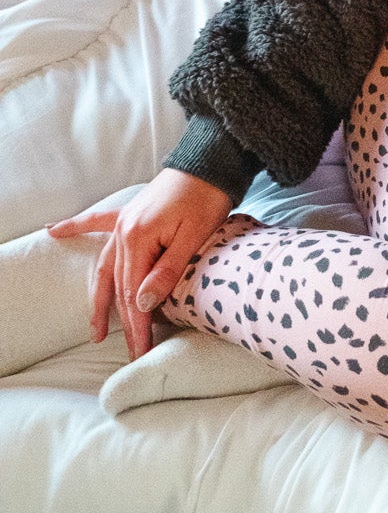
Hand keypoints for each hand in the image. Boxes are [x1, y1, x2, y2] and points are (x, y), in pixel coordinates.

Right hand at [46, 169, 233, 360]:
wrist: (209, 161)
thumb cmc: (207, 198)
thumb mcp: (194, 237)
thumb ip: (167, 271)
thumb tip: (141, 304)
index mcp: (139, 239)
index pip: (133, 293)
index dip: (139, 325)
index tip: (141, 350)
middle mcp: (124, 231)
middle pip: (119, 286)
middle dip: (125, 322)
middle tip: (133, 352)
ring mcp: (123, 220)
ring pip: (105, 267)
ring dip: (100, 298)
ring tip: (96, 329)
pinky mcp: (129, 212)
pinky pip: (96, 223)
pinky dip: (75, 226)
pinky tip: (53, 230)